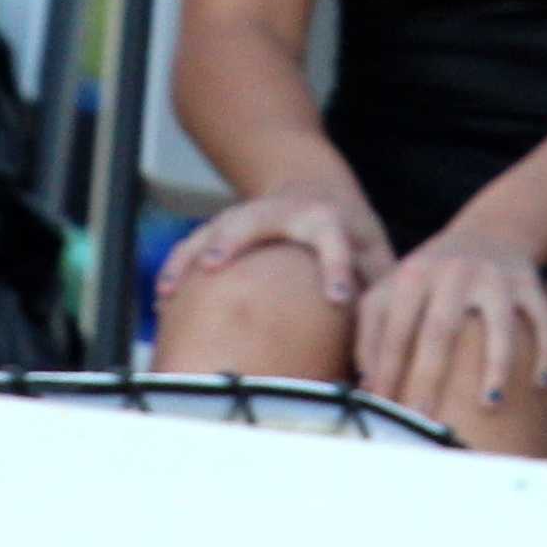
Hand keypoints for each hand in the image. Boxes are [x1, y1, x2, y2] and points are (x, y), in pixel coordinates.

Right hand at [158, 186, 392, 313]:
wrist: (315, 185)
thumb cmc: (353, 235)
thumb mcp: (375, 255)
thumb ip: (378, 297)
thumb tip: (385, 361)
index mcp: (327, 220)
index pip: (333, 240)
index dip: (336, 267)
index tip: (337, 297)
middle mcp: (284, 211)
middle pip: (255, 217)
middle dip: (234, 238)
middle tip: (215, 263)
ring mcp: (249, 213)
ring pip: (215, 226)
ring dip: (191, 256)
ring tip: (169, 290)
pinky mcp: (225, 223)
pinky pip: (195, 240)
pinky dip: (178, 265)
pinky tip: (162, 298)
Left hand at [351, 228, 546, 420]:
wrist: (491, 231)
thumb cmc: (434, 277)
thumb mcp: (396, 288)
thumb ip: (373, 329)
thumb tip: (366, 386)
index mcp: (414, 274)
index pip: (395, 328)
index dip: (386, 369)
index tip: (382, 408)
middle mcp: (454, 271)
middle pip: (440, 330)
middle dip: (429, 378)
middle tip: (422, 421)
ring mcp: (494, 277)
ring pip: (498, 325)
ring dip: (495, 365)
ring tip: (490, 404)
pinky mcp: (528, 283)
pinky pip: (540, 320)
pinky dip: (543, 351)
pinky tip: (539, 383)